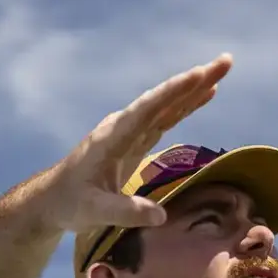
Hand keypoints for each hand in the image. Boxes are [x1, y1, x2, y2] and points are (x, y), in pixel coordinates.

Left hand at [29, 53, 233, 234]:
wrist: (52, 200)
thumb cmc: (69, 204)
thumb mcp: (94, 212)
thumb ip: (125, 212)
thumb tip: (160, 216)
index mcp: (112, 137)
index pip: (147, 110)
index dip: (173, 93)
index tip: (199, 75)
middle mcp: (122, 127)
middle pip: (163, 100)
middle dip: (194, 81)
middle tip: (226, 62)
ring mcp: (129, 132)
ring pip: (166, 106)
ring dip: (194, 88)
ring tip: (222, 70)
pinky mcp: (135, 141)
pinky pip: (165, 118)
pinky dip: (185, 106)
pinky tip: (204, 94)